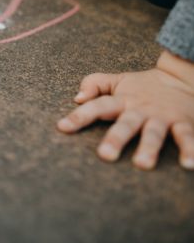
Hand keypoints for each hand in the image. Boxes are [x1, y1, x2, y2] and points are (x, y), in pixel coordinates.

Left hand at [57, 51, 193, 170]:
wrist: (184, 77)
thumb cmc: (144, 86)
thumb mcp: (118, 81)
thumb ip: (94, 84)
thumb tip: (77, 98)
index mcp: (122, 100)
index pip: (97, 106)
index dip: (79, 116)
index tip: (62, 127)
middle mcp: (141, 109)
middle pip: (126, 123)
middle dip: (116, 138)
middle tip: (105, 155)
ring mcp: (162, 116)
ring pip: (154, 132)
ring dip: (149, 147)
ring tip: (142, 164)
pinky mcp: (184, 122)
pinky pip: (187, 136)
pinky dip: (190, 150)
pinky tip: (189, 165)